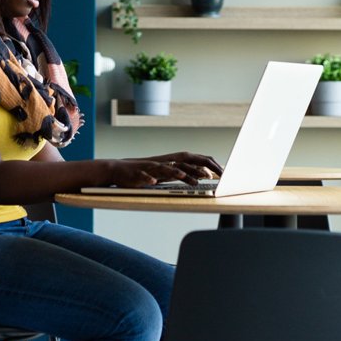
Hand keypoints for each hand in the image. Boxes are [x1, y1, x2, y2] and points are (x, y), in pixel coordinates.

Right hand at [106, 151, 221, 187]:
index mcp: (171, 161)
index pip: (194, 158)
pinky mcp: (136, 174)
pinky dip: (148, 178)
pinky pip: (143, 175)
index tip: (221, 171)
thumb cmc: (145, 172)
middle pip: (183, 160)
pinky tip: (152, 181)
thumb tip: (202, 174)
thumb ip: (182, 172)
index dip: (207, 163)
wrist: (118, 170)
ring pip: (164, 168)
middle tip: (212, 175)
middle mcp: (163, 161)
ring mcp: (149, 167)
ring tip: (188, 179)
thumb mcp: (166, 173)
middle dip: (199, 166)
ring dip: (176, 172)